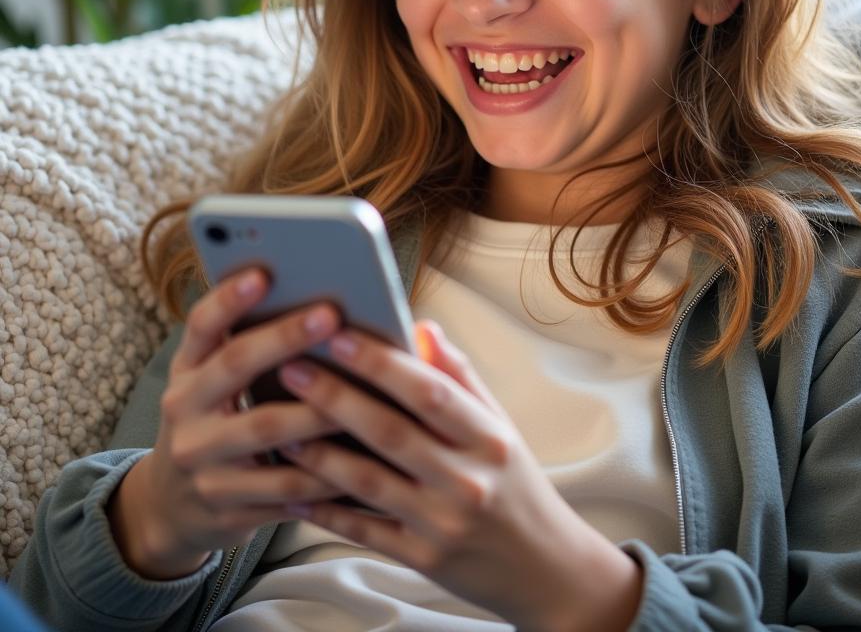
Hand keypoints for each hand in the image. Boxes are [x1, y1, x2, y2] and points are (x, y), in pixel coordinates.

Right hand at [107, 267, 350, 578]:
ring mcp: (201, 462)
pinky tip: (367, 452)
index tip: (263, 273)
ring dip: (320, 406)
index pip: (201, 326)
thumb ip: (250, 348)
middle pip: (234, 366)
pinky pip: (287, 488)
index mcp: (186, 370)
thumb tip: (326, 303)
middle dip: (285, 337)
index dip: (228, 298)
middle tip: (331, 312)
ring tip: (366, 385)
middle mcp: (184, 411)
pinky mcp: (226, 505)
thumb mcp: (214, 384)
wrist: (171, 507)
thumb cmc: (217, 422)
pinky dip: (329, 470)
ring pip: (267, 429)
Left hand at [274, 320, 643, 631]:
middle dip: (335, 398)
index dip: (382, 363)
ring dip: (320, 453)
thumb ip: (460, 378)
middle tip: (291, 369)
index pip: (430, 392)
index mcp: (488, 438)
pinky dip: (326, 511)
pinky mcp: (423, 559)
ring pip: (369, 482)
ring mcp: (443, 523)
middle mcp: (467, 479)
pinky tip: (293, 491)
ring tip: (280, 426)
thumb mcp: (501, 427)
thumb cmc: (516, 485)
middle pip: (391, 432)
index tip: (341, 336)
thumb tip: (423, 328)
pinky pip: (364, 531)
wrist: (544, 568)